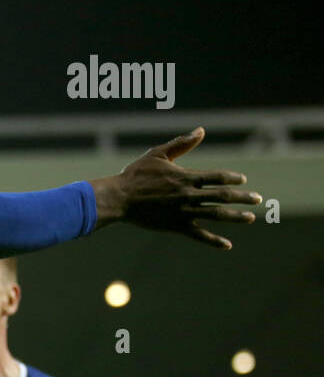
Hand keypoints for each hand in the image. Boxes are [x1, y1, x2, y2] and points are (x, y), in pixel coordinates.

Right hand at [91, 127, 261, 248]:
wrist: (119, 198)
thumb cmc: (135, 175)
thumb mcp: (157, 154)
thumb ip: (181, 143)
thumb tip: (201, 131)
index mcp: (186, 177)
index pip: (217, 177)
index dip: (232, 178)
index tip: (242, 180)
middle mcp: (189, 195)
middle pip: (222, 196)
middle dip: (242, 197)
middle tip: (258, 199)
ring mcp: (183, 211)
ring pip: (216, 215)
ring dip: (235, 217)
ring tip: (249, 218)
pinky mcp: (175, 226)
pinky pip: (199, 234)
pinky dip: (213, 240)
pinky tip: (227, 245)